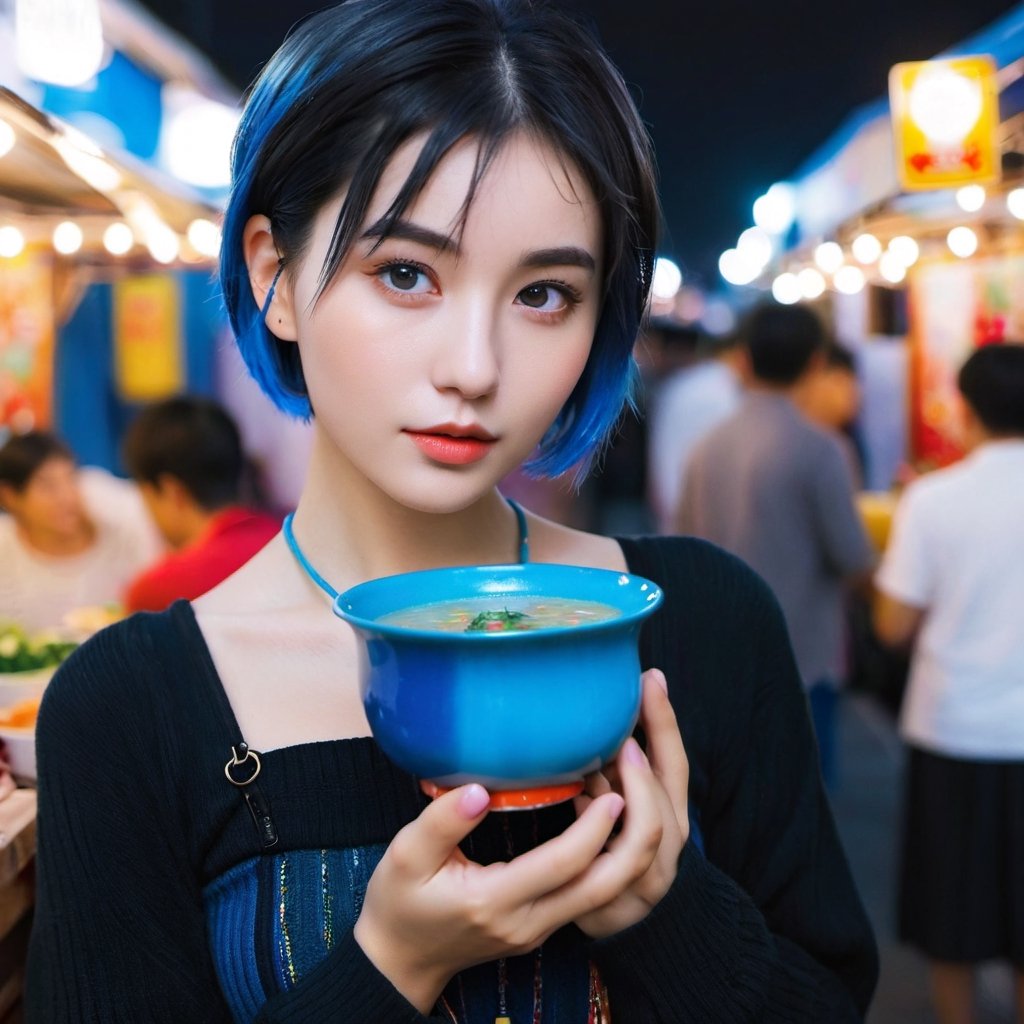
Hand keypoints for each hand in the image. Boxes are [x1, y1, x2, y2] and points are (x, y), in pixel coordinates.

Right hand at [353, 778, 625, 1011]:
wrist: (400, 961)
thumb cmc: (399, 902)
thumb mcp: (404, 855)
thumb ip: (440, 822)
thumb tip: (477, 790)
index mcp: (495, 901)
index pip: (564, 865)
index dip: (595, 826)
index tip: (614, 787)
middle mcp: (529, 921)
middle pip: (605, 887)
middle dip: (635, 837)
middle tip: (639, 783)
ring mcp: (541, 928)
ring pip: (606, 893)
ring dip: (627, 846)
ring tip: (630, 790)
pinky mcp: (545, 925)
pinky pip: (591, 892)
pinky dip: (610, 856)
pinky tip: (607, 815)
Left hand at [572, 668, 688, 938]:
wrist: (629, 919)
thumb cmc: (618, 842)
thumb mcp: (621, 795)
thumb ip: (612, 762)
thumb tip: (590, 708)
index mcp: (672, 806)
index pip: (675, 759)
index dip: (664, 719)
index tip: (650, 678)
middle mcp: (669, 838)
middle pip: (666, 796)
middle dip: (644, 765)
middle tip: (620, 738)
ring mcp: (648, 873)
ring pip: (647, 833)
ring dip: (626, 798)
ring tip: (599, 772)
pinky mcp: (617, 899)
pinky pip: (605, 864)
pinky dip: (594, 834)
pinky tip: (575, 805)